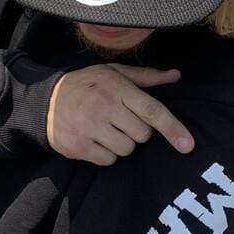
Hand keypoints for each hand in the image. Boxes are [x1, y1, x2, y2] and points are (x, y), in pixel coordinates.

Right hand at [46, 64, 194, 164]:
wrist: (45, 101)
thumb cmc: (87, 85)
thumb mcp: (113, 73)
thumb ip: (146, 76)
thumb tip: (175, 75)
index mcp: (118, 88)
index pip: (152, 111)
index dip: (172, 129)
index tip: (187, 145)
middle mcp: (105, 107)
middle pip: (142, 135)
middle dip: (137, 132)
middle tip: (120, 121)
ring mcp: (90, 128)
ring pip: (126, 150)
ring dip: (121, 144)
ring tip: (106, 130)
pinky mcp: (79, 146)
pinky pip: (108, 160)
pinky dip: (106, 155)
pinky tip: (95, 140)